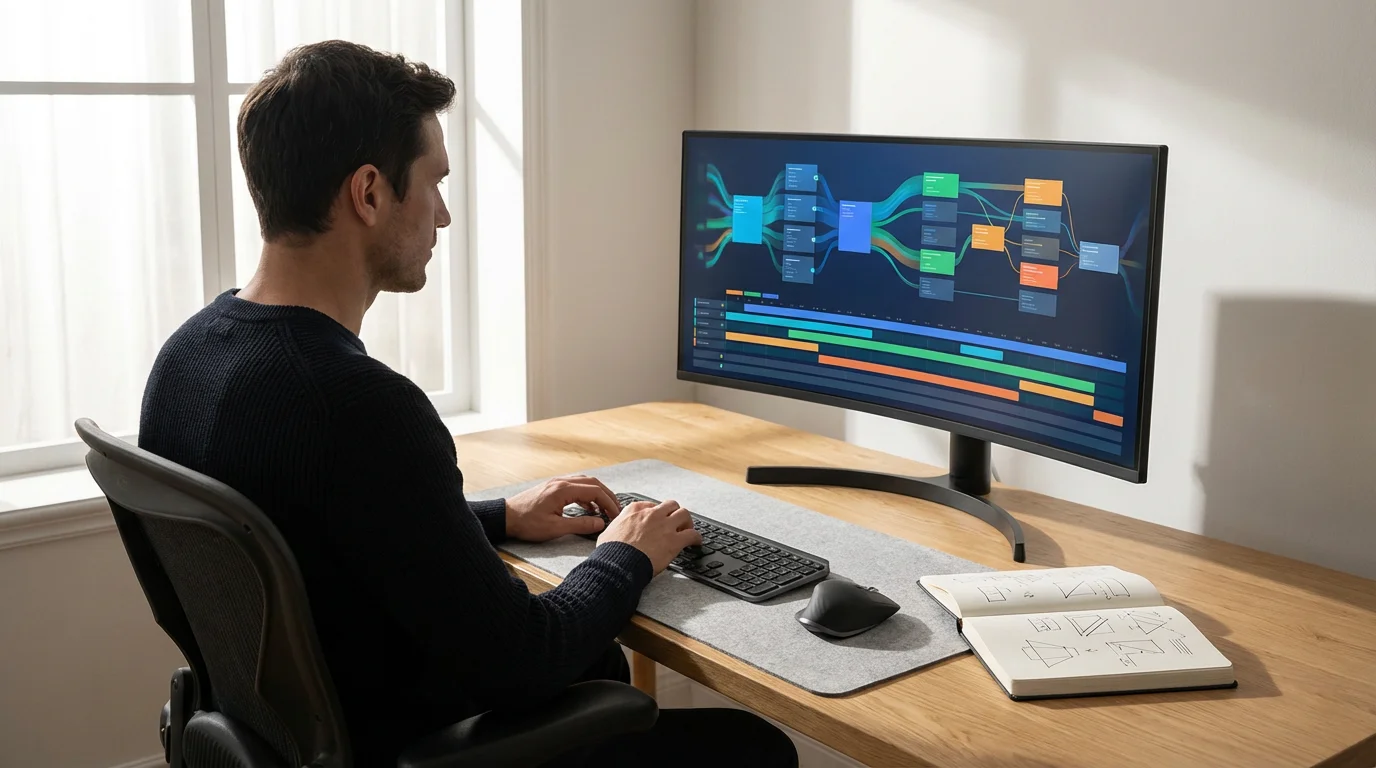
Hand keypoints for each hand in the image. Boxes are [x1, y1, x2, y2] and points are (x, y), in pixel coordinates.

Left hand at [504, 475, 620, 541]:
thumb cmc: (527, 523)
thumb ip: (580, 524)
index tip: (616, 514)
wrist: (506, 517)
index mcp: (563, 489)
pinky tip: (588, 507)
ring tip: (605, 509)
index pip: (595, 490)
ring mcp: (556, 483)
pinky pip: (575, 486)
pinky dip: (586, 495)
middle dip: (607, 496)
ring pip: (584, 482)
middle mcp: (561, 482)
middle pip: (593, 483)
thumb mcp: (555, 528)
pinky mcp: (552, 487)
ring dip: (597, 494)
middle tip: (616, 510)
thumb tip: (600, 523)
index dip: (609, 502)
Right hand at [598, 499, 702, 574]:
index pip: (651, 505)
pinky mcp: (674, 540)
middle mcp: (652, 514)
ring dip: (687, 522)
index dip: (657, 513)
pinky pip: (692, 534)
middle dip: (674, 513)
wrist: (618, 564)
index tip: (658, 520)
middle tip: (675, 523)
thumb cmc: (611, 552)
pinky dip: (696, 537)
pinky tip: (696, 542)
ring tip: (687, 529)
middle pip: (670, 505)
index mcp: (634, 510)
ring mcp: (665, 526)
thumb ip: (617, 527)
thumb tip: (616, 532)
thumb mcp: (608, 532)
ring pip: (684, 514)